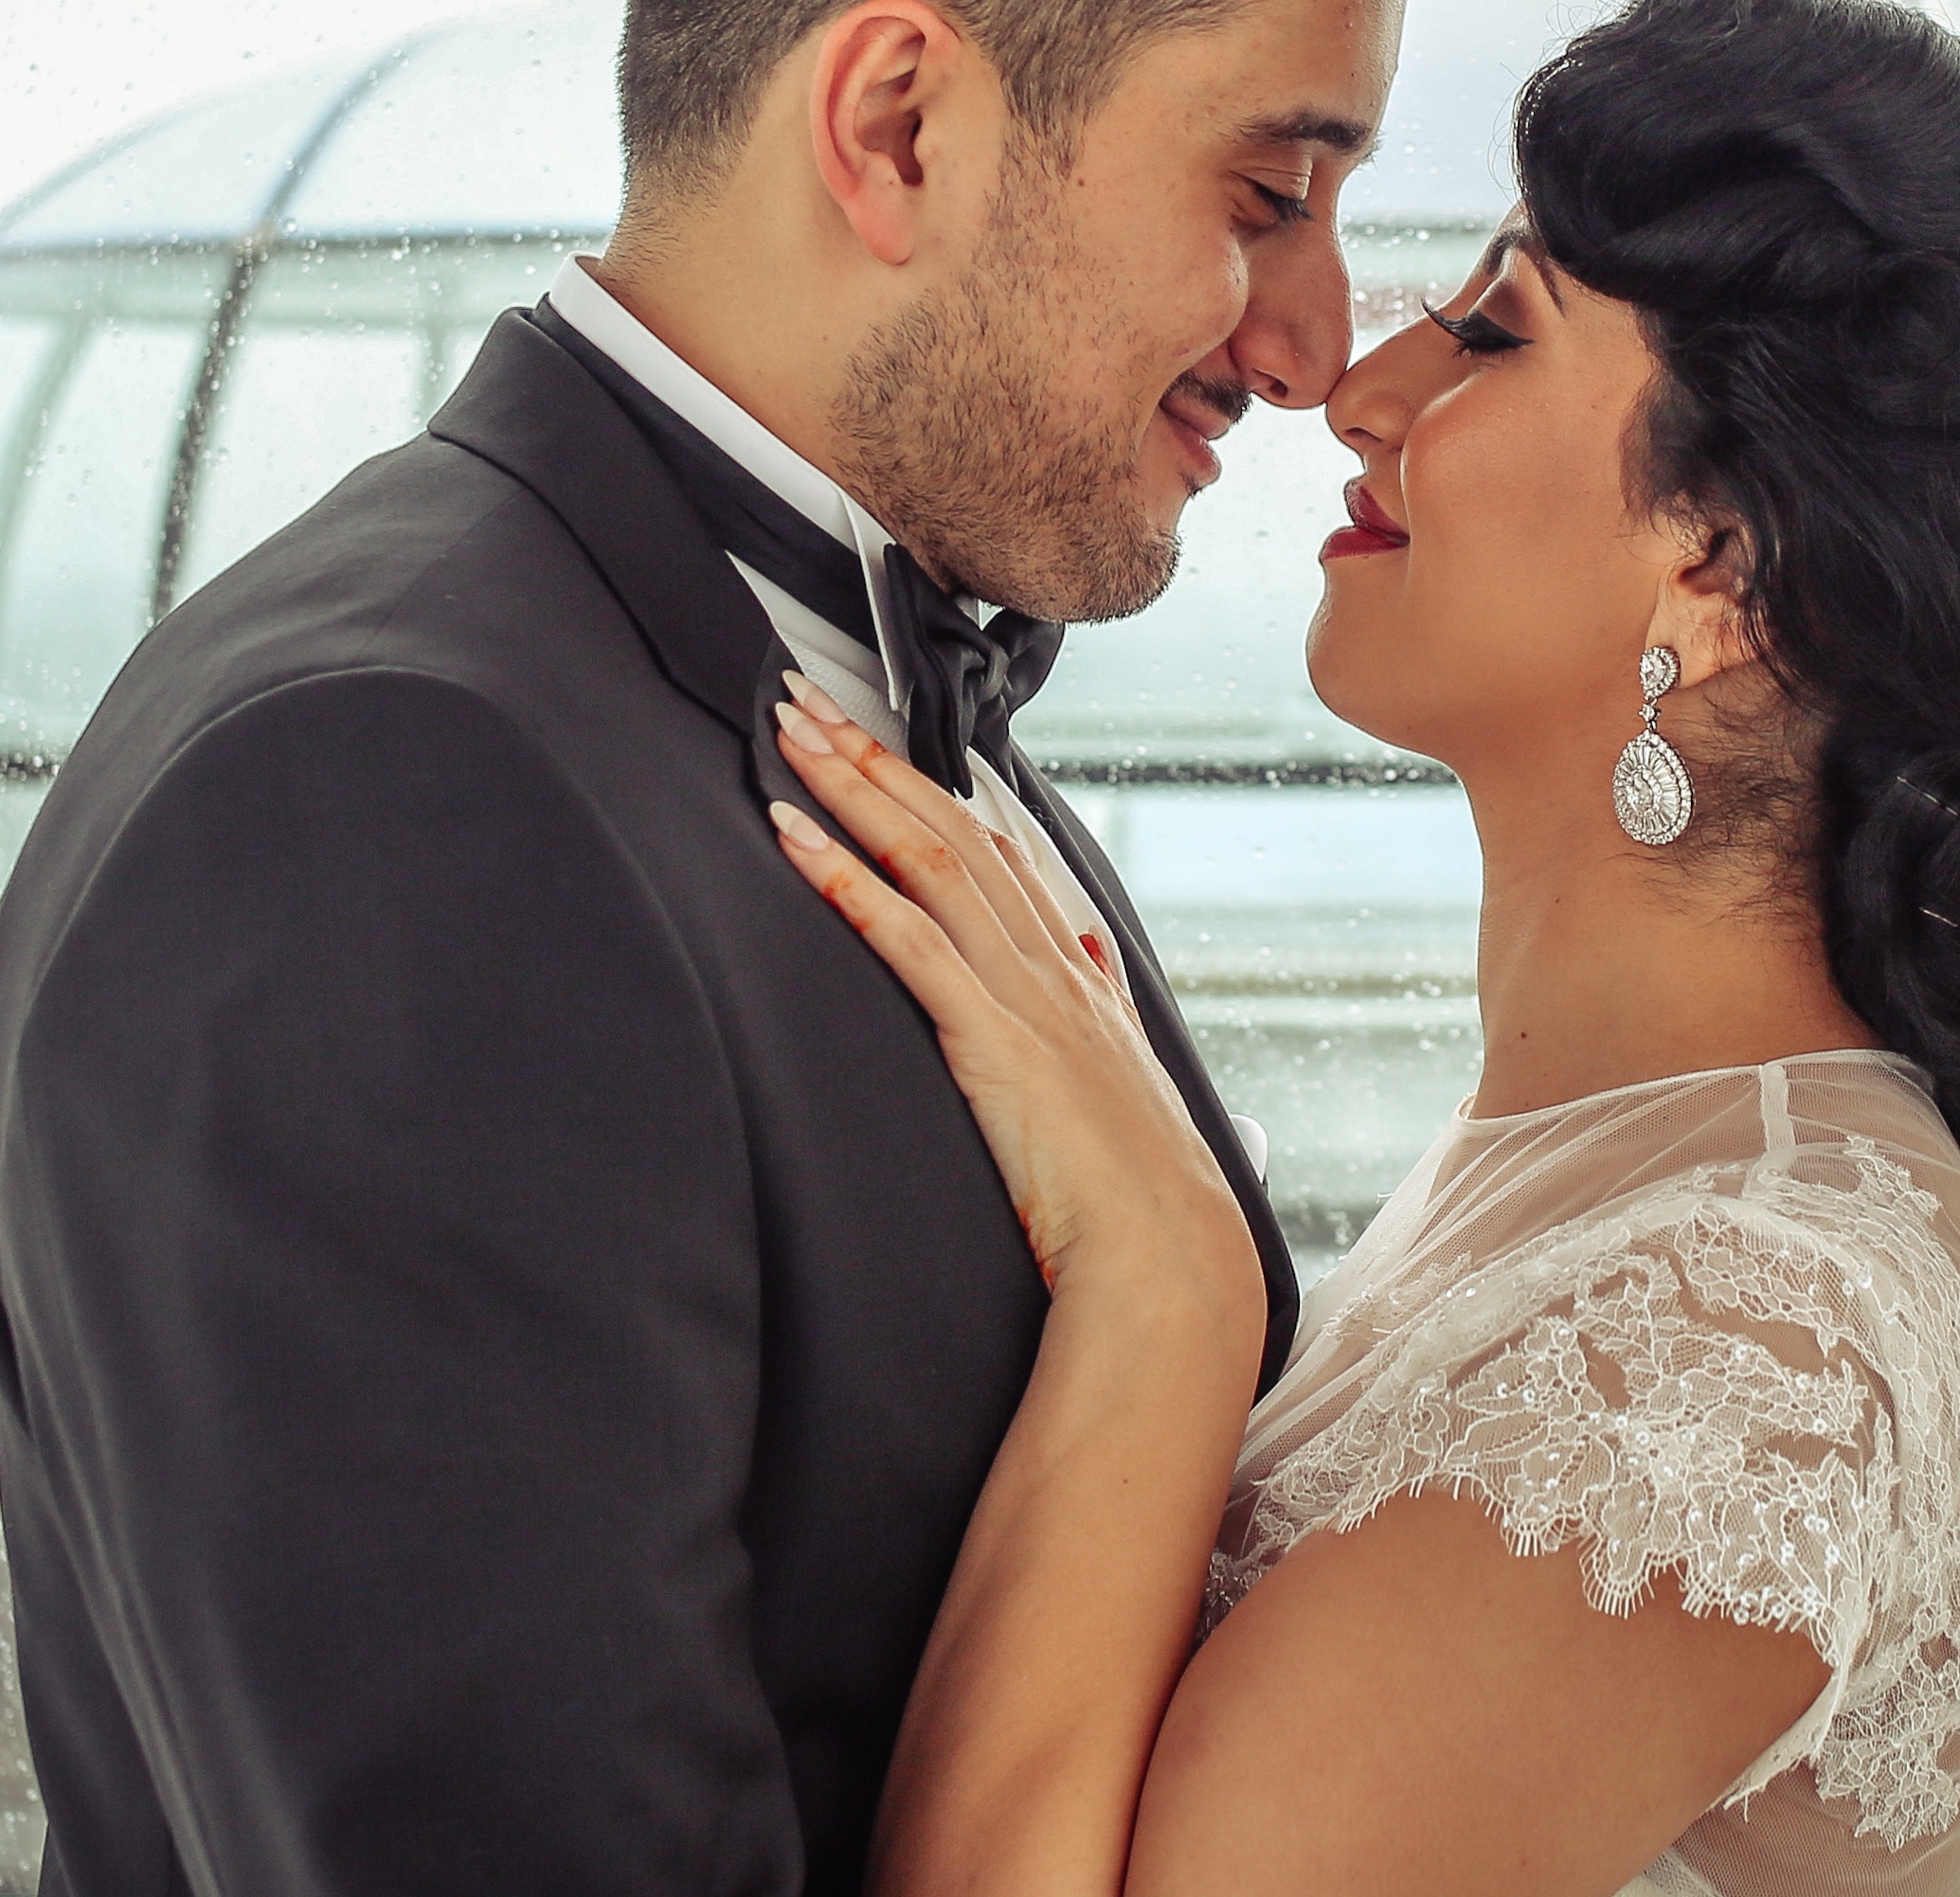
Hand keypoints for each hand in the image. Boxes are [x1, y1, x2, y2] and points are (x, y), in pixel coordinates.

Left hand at [764, 675, 1260, 1325]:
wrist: (1169, 1261)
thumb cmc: (1139, 1205)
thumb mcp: (1116, 1092)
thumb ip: (1094, 1021)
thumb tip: (1080, 965)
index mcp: (1078, 980)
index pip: (1001, 855)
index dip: (936, 791)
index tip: (881, 743)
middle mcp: (1052, 968)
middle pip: (954, 831)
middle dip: (876, 758)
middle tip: (805, 698)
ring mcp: (1024, 994)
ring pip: (929, 858)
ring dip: (852, 786)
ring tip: (789, 732)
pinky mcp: (991, 1037)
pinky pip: (906, 938)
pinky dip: (845, 878)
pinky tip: (793, 837)